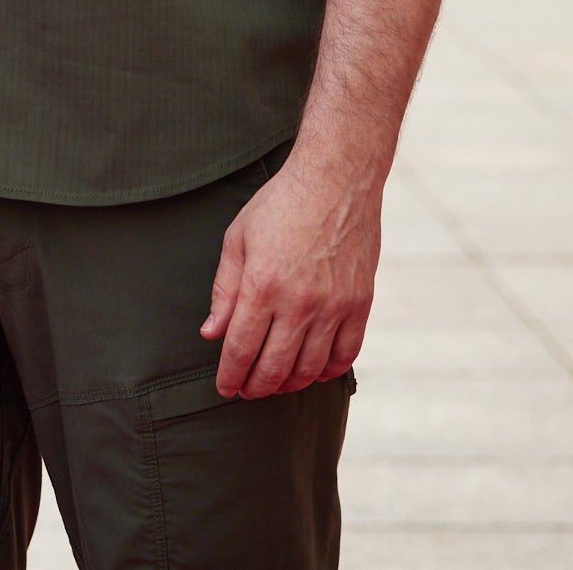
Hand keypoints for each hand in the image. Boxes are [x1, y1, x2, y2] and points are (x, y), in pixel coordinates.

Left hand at [200, 150, 382, 397]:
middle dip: (256, 387)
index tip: (225, 388)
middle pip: (274, 367)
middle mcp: (300, 302)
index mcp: (262, 285)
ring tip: (276, 383)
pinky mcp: (361, 303)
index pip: (241, 349)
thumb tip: (212, 333)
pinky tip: (315, 371)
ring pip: (311, 367)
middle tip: (247, 392)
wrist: (336, 180)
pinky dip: (329, 370)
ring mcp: (334, 305)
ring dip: (290, 383)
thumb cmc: (280, 204)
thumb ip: (225, 290)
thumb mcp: (238, 239)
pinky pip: (346, 353)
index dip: (230, 375)